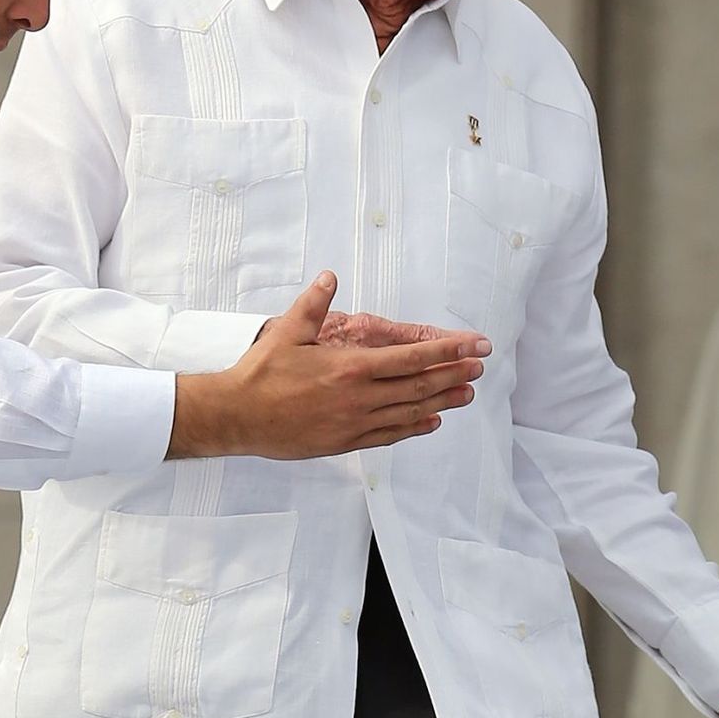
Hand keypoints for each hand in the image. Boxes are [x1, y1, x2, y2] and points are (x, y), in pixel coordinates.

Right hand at [171, 272, 488, 458]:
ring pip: (410, 412)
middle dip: (453, 374)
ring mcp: (354, 423)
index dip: (446, 351)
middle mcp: (359, 397)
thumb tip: (329, 276)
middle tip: (480, 367)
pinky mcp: (345, 441)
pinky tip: (430, 421)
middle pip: (419, 386)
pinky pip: (389, 435)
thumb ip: (313, 305)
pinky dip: (414, 427)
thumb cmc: (261, 374)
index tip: (473, 346)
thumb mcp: (286, 333)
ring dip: (442, 402)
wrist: (238, 417)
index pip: (411, 358)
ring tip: (466, 393)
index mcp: (349, 368)